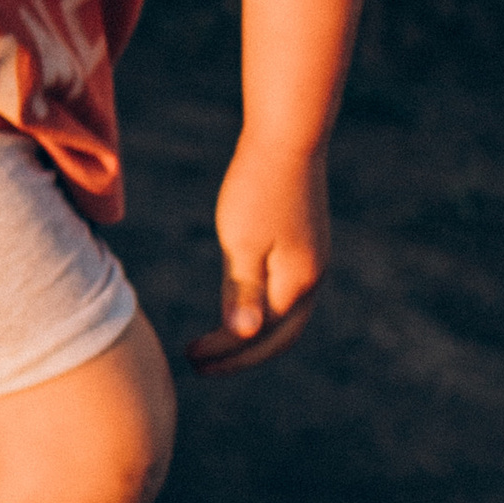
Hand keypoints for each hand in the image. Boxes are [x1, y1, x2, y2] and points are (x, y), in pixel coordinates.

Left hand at [186, 138, 328, 375]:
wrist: (287, 137)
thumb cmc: (257, 187)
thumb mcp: (242, 242)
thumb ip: (242, 292)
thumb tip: (244, 336)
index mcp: (296, 283)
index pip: (260, 337)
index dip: (225, 353)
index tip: (189, 358)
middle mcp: (312, 278)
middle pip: (280, 336)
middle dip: (240, 356)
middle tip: (197, 365)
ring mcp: (313, 261)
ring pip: (285, 316)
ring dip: (252, 337)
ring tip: (215, 345)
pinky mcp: (306, 244)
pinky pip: (284, 293)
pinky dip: (261, 311)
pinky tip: (237, 305)